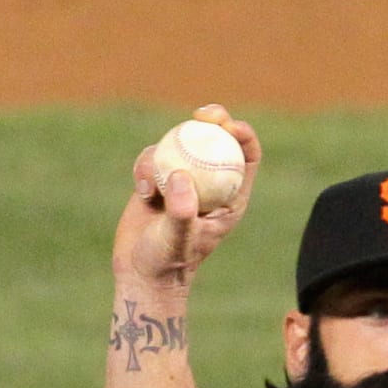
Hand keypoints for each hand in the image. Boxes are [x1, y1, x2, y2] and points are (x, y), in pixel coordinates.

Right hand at [112, 105, 261, 290]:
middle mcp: (209, 186)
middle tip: (202, 114)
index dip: (243, 135)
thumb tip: (179, 176)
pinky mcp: (159, 179)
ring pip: (180, 144)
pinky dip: (145, 167)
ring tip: (151, 187)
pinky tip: (142, 192)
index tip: (228, 125)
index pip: (247, 157)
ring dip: (164, 153)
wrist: (140, 273)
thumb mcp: (176, 239)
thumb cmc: (166, 262)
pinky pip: (154, 156)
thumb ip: (181, 211)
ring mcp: (184, 180)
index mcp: (230, 199)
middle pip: (218, 139)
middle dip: (213, 120)